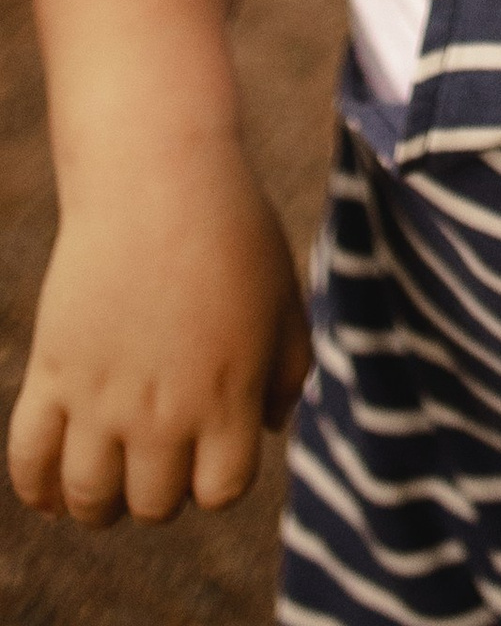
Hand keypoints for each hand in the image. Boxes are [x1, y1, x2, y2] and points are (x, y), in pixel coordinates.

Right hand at [9, 140, 308, 526]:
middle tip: (161, 460)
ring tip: (110, 482)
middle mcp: (161, 412)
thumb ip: (289, 370)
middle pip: (154, 504)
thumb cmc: (232, 232)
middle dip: (162, 492)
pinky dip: (37, 488)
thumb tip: (271, 427)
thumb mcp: (283, 300)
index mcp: (227, 398)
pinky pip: (29, 460)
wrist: (158, 177)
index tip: (215, 452)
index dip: (220, 480)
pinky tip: (53, 492)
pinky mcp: (52, 373)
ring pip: (90, 499)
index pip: (221, 491)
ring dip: (100, 504)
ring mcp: (100, 398)